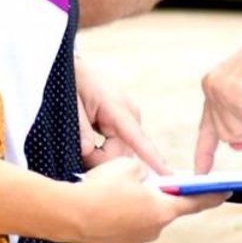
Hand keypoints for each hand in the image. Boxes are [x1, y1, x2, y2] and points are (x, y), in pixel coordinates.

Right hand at [62, 156, 224, 242]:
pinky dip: (123, 216)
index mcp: (163, 210)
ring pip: (144, 218)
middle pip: (166, 210)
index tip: (227, 191)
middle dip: (161, 197)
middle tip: (152, 183)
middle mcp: (154, 230)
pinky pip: (127, 227)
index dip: (213, 195)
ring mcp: (136, 241)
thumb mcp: (129, 166)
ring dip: (139, 207)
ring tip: (119, 192)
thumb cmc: (102, 188)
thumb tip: (144, 180)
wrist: (68, 214)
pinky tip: (108, 205)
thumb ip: (145, 172)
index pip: (196, 202)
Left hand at [74, 56, 169, 173]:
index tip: (168, 174)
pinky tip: (91, 143)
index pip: (139, 139)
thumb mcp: (72, 104)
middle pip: (123, 155)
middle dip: (101, 160)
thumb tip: (87, 151)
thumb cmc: (74, 82)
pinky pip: (118, 147)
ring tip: (81, 142)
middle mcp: (131, 117)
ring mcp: (129, 122)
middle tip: (78, 151)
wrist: (76, 68)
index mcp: (120, 110)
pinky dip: (103, 151)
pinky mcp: (124, 126)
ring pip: (120, 153)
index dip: (153, 158)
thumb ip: (81, 128)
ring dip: (100, 156)